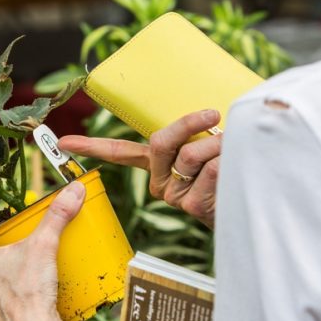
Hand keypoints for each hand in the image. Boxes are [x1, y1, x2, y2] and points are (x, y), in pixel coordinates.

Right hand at [58, 109, 220, 227]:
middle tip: (214, 115)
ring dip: (221, 146)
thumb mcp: (213, 142)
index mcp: (157, 166)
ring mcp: (173, 196)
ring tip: (234, 155)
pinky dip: (229, 161)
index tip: (63, 143)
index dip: (91, 146)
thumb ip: (203, 129)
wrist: (257, 203)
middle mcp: (159, 183)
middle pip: (160, 141)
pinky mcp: (191, 205)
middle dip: (189, 123)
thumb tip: (214, 115)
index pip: (120, 152)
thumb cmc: (236, 166)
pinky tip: (234, 173)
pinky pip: (211, 168)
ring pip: (191, 154)